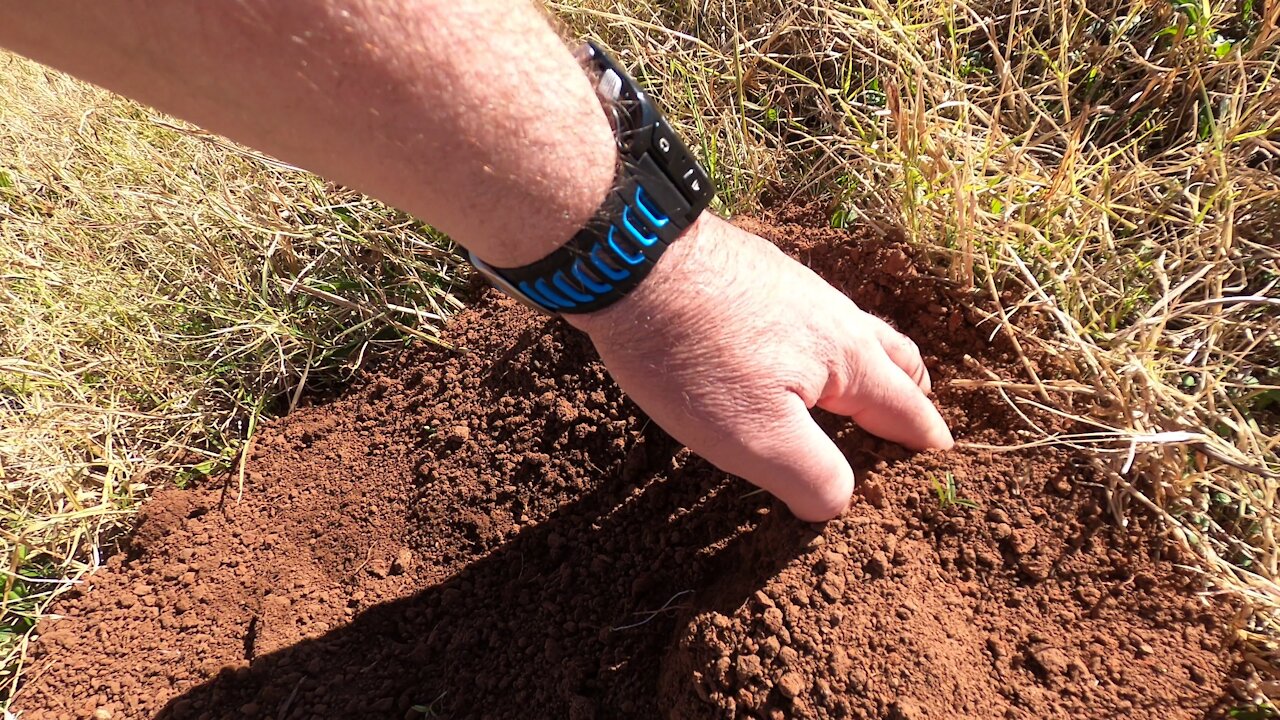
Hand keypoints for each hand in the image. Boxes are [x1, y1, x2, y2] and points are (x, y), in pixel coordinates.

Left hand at [566, 213, 953, 520]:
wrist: (634, 260)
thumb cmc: (697, 354)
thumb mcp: (759, 437)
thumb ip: (814, 475)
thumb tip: (841, 501)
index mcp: (847, 357)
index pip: (904, 407)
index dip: (922, 438)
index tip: (940, 454)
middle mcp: (830, 315)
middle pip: (889, 356)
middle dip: (907, 390)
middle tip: (913, 415)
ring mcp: (789, 288)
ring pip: (846, 331)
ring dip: (861, 363)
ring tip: (855, 385)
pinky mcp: (748, 276)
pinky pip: (802, 316)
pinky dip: (814, 344)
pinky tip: (783, 350)